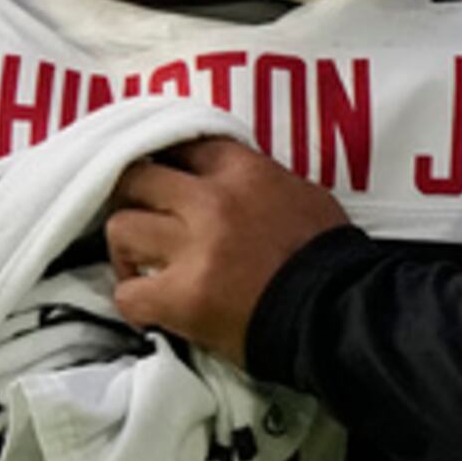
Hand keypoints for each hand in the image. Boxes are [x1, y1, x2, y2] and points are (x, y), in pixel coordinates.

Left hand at [104, 138, 350, 366]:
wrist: (340, 316)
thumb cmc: (328, 259)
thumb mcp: (304, 196)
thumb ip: (259, 181)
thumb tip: (232, 184)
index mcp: (244, 172)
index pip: (181, 144)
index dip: (166, 163)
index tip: (164, 181)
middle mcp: (211, 202)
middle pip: (136, 178)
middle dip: (133, 199)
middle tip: (142, 219)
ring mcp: (193, 250)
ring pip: (121, 228)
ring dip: (126, 249)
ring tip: (141, 266)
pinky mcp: (183, 298)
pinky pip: (128, 293)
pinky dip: (134, 302)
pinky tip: (152, 308)